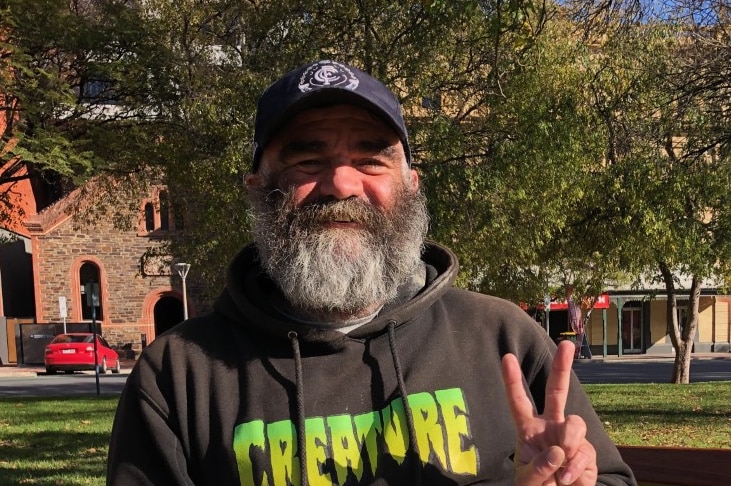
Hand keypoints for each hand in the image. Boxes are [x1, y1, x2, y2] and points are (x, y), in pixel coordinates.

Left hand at [501, 340, 597, 484]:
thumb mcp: (527, 482)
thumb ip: (538, 468)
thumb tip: (558, 450)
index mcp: (528, 429)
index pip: (518, 401)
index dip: (512, 380)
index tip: (506, 357)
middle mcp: (550, 427)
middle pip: (557, 392)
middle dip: (561, 367)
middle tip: (566, 344)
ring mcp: (570, 438)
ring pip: (575, 423)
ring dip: (569, 442)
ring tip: (561, 464)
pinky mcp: (587, 453)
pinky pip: (584, 452)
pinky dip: (574, 468)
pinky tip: (566, 479)